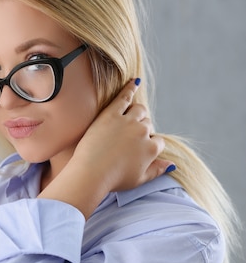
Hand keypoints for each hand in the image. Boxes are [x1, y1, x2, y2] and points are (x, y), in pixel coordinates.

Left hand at [39, 79, 174, 218]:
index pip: (158, 142)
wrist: (91, 174)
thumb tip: (172, 164)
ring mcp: (128, 121)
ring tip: (130, 119)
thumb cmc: (114, 180)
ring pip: (140, 109)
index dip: (149, 146)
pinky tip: (134, 82)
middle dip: (142, 130)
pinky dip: (130, 88)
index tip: (138, 150)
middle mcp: (143, 132)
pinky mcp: (111, 114)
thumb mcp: (140, 180)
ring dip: (138, 113)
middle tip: (128, 138)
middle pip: (148, 124)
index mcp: (151, 149)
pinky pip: (124, 97)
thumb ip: (157, 170)